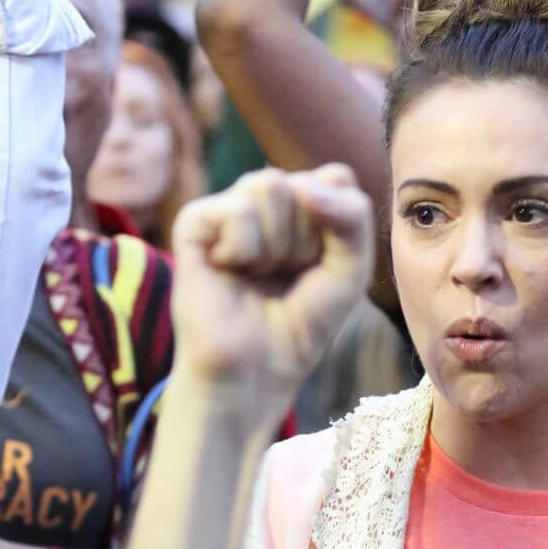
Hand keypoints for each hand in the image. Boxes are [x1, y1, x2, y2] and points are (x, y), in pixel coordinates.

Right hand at [170, 163, 374, 428]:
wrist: (257, 369)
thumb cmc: (303, 322)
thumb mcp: (350, 270)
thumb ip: (351, 217)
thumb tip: (304, 185)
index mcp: (305, 205)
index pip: (338, 178)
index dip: (339, 228)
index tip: (323, 267)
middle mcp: (266, 199)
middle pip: (306, 183)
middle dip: (307, 242)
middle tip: (287, 276)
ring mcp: (230, 206)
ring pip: (270, 186)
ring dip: (276, 246)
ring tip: (259, 274)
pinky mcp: (196, 220)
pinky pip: (237, 210)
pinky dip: (243, 251)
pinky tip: (229, 271)